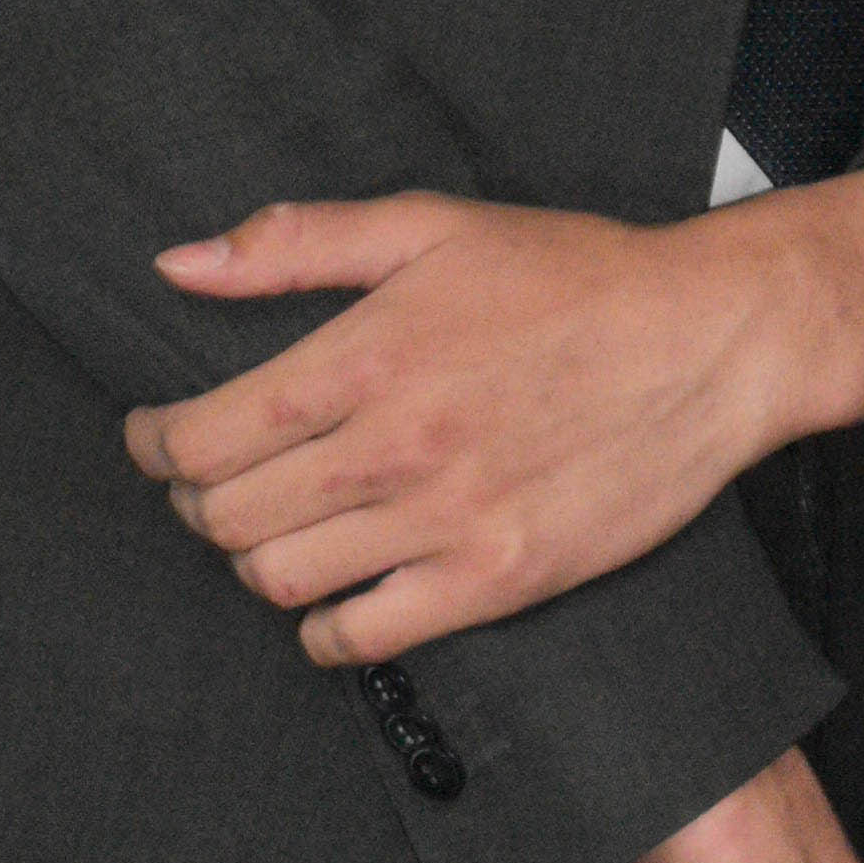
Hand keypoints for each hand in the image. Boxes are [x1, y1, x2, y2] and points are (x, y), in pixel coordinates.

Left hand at [124, 158, 863, 662]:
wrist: (708, 341)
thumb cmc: (572, 275)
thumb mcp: (431, 226)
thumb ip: (296, 245)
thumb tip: (178, 264)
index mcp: (367, 354)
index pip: (203, 438)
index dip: (155, 448)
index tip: (155, 441)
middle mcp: (395, 447)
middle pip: (228, 518)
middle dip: (199, 503)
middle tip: (215, 484)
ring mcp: (446, 523)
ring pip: (281, 582)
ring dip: (257, 561)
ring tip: (278, 529)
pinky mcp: (497, 581)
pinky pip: (362, 637)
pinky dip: (324, 628)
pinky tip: (336, 591)